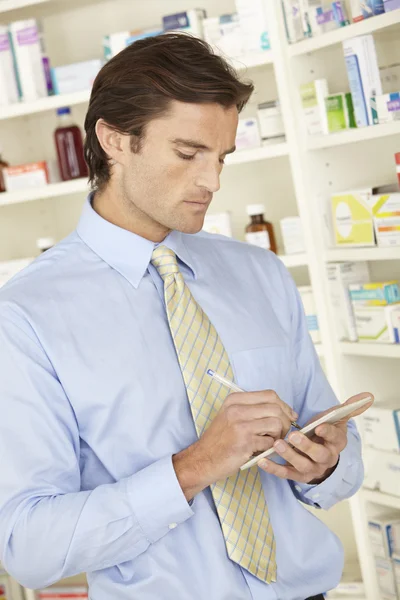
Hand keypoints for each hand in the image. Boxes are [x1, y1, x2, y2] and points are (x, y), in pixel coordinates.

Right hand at [173, 390, 296, 500]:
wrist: (203, 459)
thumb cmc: (220, 440)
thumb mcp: (230, 415)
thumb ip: (253, 409)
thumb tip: (285, 410)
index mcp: (235, 400)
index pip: (269, 395)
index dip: (284, 406)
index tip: (289, 417)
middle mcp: (237, 409)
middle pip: (276, 408)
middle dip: (285, 422)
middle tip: (281, 433)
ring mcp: (240, 424)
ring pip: (277, 423)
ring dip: (278, 436)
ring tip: (269, 442)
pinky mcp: (244, 441)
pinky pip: (270, 442)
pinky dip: (269, 447)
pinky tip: (259, 450)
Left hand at [257, 392, 373, 484]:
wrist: (320, 456)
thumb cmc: (324, 433)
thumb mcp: (337, 419)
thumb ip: (348, 408)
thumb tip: (366, 396)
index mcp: (336, 443)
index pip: (335, 438)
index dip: (328, 432)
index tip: (319, 426)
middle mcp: (326, 458)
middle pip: (319, 455)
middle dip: (306, 446)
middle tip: (293, 436)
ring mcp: (312, 469)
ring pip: (302, 466)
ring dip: (289, 456)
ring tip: (277, 444)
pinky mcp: (298, 475)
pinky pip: (286, 474)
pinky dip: (274, 468)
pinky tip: (262, 461)